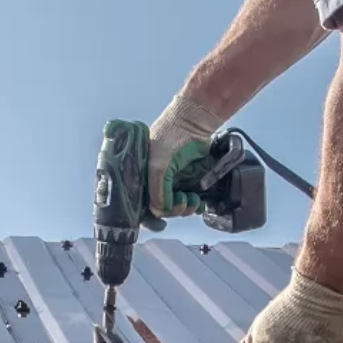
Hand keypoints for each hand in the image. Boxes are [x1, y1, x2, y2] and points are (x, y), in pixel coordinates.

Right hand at [146, 95, 222, 222]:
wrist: (194, 121)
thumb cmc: (170, 137)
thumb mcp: (158, 166)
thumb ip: (157, 192)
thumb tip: (160, 212)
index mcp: (143, 176)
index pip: (143, 204)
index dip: (152, 216)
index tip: (162, 221)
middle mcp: (156, 180)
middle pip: (163, 208)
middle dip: (173, 210)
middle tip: (182, 203)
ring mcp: (174, 180)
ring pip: (178, 206)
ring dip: (186, 209)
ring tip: (192, 200)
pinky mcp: (190, 178)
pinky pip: (191, 199)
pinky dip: (196, 204)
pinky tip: (200, 202)